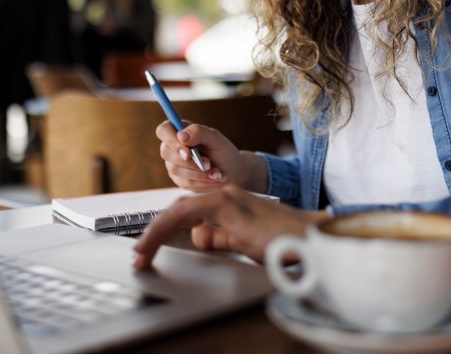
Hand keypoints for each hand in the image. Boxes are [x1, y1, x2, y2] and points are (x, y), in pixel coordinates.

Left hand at [132, 186, 327, 268]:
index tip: (148, 249)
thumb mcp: (244, 242)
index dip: (164, 230)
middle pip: (179, 209)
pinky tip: (153, 243)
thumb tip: (199, 238)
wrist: (310, 241)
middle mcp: (226, 194)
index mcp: (230, 203)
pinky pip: (186, 214)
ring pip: (178, 211)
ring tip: (142, 255)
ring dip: (155, 233)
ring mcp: (226, 197)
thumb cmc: (284, 244)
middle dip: (155, 232)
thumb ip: (222, 237)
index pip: (188, 212)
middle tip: (140, 256)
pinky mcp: (228, 205)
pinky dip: (165, 228)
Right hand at [156, 120, 267, 192]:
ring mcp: (173, 164)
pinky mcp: (179, 180)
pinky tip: (214, 179)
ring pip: (175, 170)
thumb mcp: (215, 139)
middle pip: (166, 152)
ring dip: (199, 173)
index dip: (171, 140)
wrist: (231, 171)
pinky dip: (202, 182)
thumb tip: (181, 136)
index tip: (188, 151)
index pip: (163, 130)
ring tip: (218, 173)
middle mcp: (172, 147)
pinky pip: (185, 183)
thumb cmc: (223, 151)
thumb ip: (199, 132)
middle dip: (189, 161)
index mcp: (180, 131)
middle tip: (209, 164)